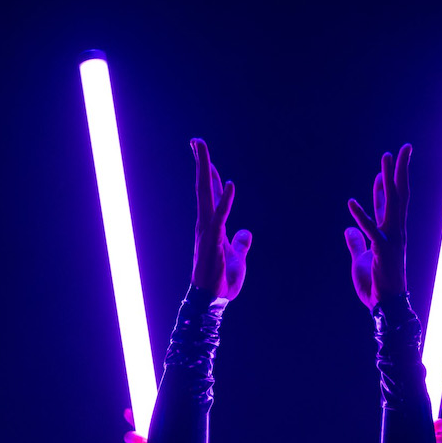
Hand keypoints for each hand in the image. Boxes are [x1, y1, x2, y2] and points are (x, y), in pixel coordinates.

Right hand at [191, 139, 250, 299]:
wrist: (212, 302)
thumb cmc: (221, 282)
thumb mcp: (237, 259)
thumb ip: (240, 244)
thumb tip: (246, 233)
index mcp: (212, 225)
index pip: (209, 194)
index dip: (208, 173)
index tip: (203, 153)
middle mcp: (205, 223)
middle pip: (203, 187)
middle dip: (200, 162)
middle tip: (196, 140)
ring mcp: (207, 230)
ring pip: (205, 194)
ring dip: (204, 170)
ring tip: (201, 147)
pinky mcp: (212, 240)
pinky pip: (220, 216)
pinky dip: (225, 200)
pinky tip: (229, 184)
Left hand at [345, 144, 409, 308]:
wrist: (385, 308)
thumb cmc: (376, 286)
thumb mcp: (361, 260)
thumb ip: (355, 243)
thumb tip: (348, 230)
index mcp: (389, 233)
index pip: (388, 203)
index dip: (385, 183)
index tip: (386, 163)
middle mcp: (395, 232)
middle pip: (398, 195)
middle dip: (399, 171)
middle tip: (403, 148)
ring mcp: (392, 240)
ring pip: (392, 204)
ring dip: (388, 180)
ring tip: (386, 159)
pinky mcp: (383, 251)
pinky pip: (371, 231)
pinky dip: (361, 216)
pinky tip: (350, 202)